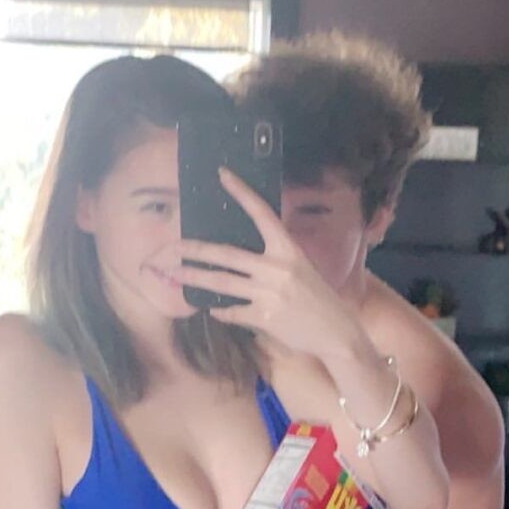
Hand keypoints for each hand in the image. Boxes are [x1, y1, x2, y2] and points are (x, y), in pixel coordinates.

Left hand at [162, 168, 362, 357]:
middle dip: (194, 250)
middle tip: (171, 247)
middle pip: (226, 254)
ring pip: (221, 282)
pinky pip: (231, 311)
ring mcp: (268, 293)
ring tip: (174, 274)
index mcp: (289, 249)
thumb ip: (274, 261)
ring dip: (194, 277)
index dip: (241, 192)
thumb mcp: (302, 269)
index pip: (261, 213)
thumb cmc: (319, 300)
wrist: (338, 333)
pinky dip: (220, 311)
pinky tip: (212, 309)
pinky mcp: (264, 317)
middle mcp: (277, 267)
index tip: (222, 175)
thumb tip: (241, 259)